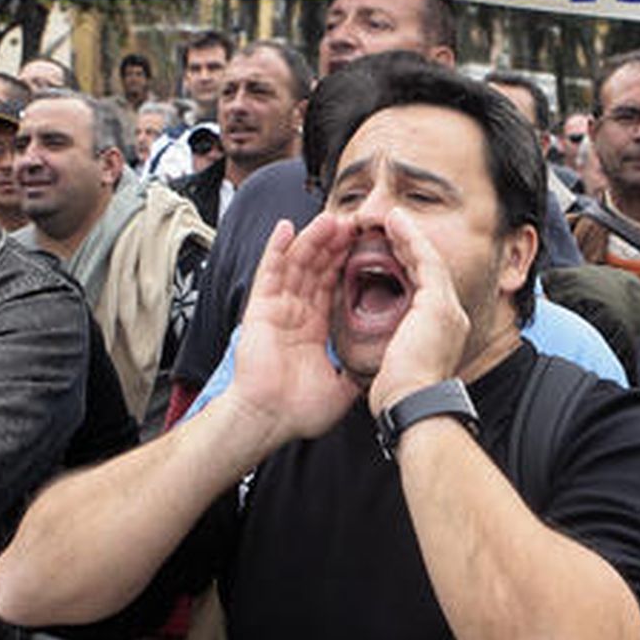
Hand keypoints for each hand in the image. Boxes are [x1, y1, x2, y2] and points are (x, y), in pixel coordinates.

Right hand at [231, 216, 359, 443]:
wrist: (269, 421)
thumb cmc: (298, 411)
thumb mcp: (341, 387)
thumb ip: (357, 371)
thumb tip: (379, 367)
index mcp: (314, 328)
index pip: (332, 286)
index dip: (345, 264)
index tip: (363, 245)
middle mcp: (295, 314)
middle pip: (316, 268)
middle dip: (333, 244)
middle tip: (352, 222)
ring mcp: (277, 309)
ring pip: (297, 264)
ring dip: (313, 240)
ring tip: (331, 219)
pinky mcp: (260, 308)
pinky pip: (269, 272)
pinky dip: (276, 249)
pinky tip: (286, 228)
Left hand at [367, 208, 469, 416]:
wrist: (412, 406)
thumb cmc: (401, 396)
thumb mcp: (399, 364)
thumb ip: (397, 346)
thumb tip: (385, 345)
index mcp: (442, 331)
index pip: (425, 288)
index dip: (408, 265)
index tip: (392, 251)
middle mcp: (451, 316)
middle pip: (430, 270)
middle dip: (410, 247)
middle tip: (392, 226)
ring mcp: (448, 309)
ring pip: (429, 260)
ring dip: (410, 236)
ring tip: (393, 218)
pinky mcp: (438, 304)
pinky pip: (425, 260)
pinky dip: (410, 238)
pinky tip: (396, 223)